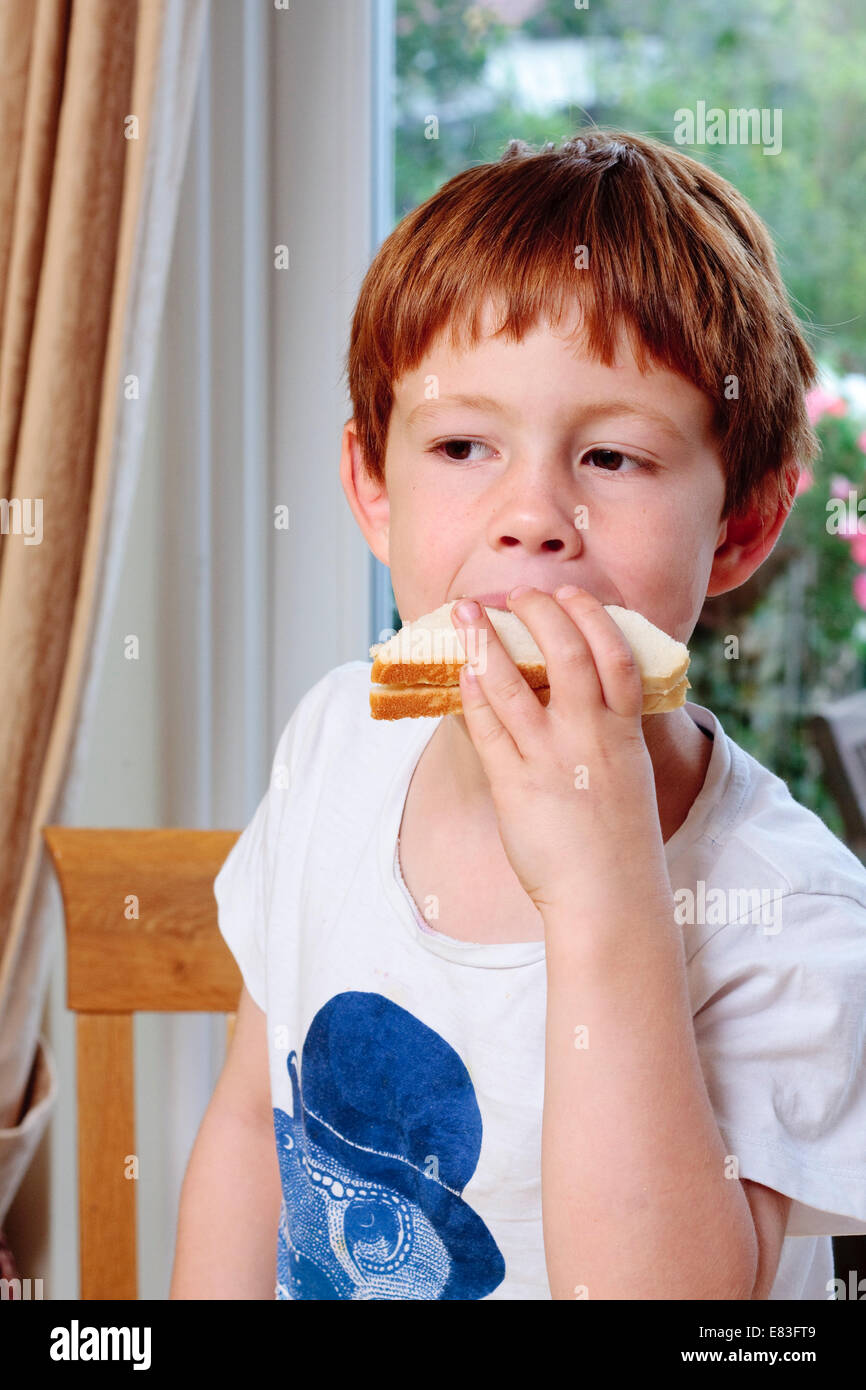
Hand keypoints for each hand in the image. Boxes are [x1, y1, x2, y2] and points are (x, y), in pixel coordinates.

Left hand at [451, 586, 668, 919]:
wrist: (609, 898)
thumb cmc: (617, 841)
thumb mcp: (628, 775)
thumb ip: (609, 733)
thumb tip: (582, 700)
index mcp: (625, 733)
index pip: (615, 655)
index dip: (592, 616)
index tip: (571, 593)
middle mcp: (590, 737)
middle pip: (566, 654)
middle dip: (539, 614)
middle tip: (517, 594)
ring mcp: (551, 759)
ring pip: (515, 684)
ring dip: (486, 640)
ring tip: (467, 612)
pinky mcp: (516, 785)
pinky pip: (488, 727)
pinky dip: (473, 691)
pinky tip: (461, 669)